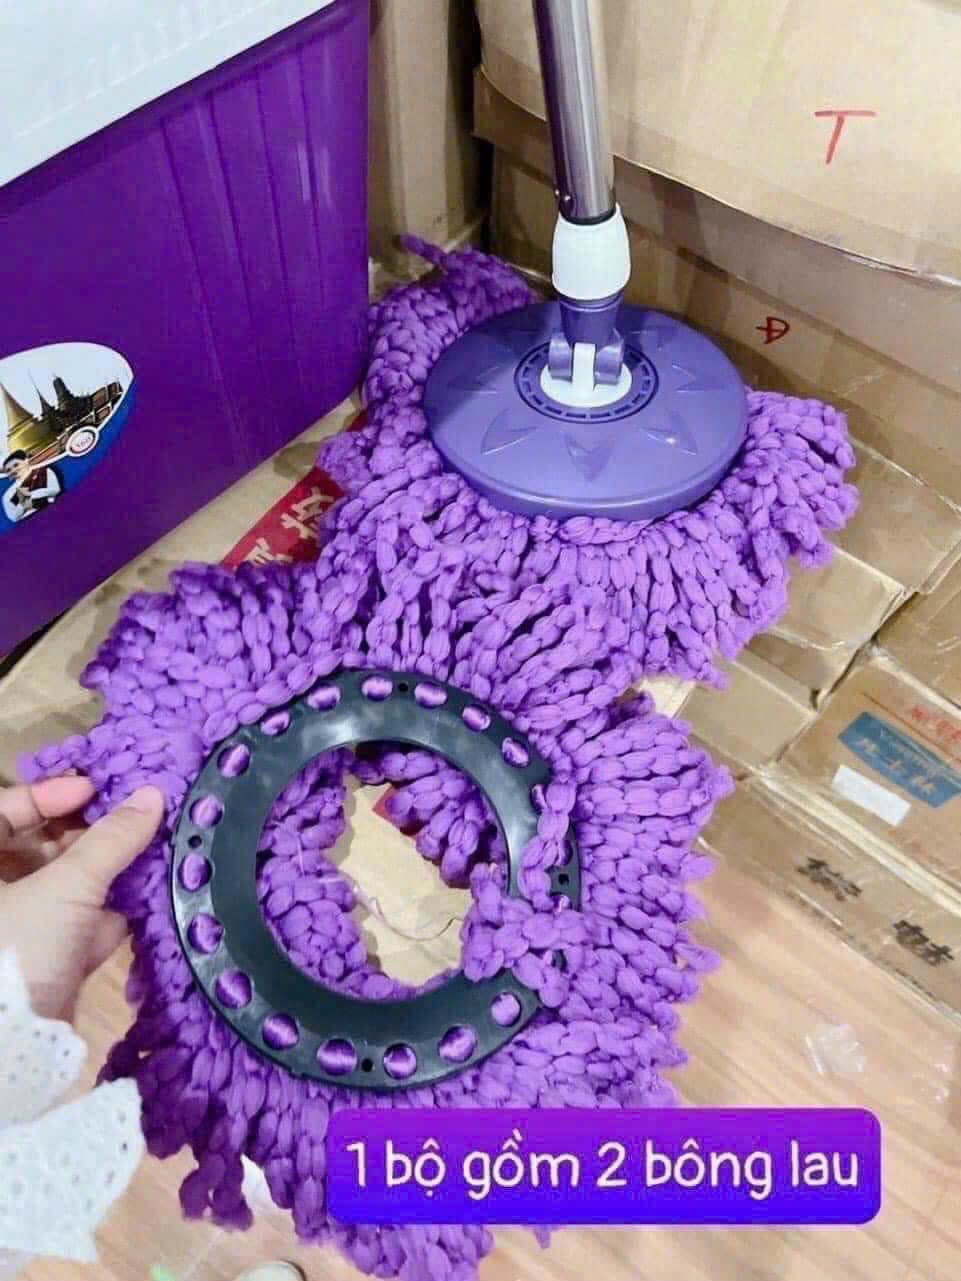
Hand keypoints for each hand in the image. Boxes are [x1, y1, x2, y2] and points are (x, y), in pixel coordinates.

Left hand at [0, 777, 163, 1018]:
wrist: (7, 1052)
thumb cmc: (18, 947)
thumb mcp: (66, 885)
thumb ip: (112, 839)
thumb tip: (153, 795)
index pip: (3, 811)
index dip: (49, 795)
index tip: (95, 792)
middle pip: (35, 849)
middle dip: (88, 836)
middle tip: (132, 821)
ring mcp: (15, 932)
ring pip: (61, 888)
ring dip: (105, 873)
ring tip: (151, 853)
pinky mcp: (40, 967)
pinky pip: (74, 927)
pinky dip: (106, 914)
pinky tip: (146, 900)